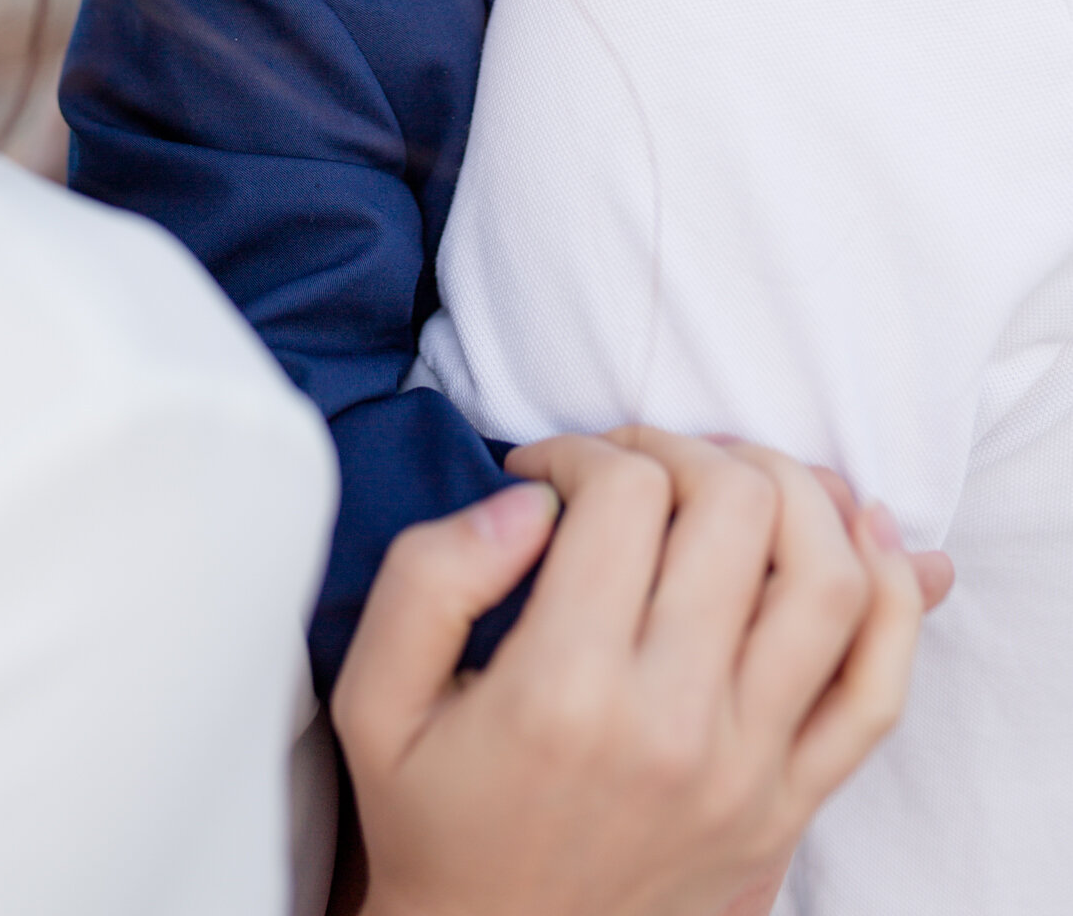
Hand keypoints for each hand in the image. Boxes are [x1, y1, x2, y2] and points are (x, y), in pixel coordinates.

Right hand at [333, 428, 923, 915]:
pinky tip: (864, 531)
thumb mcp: (373, 699)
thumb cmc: (432, 817)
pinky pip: (878, 687)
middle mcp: (672, 727)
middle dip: (684, 449)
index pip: (626, 494)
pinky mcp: (790, 805)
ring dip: (795, 492)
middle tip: (633, 469)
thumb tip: (530, 499)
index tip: (545, 474)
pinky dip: (894, 594)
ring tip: (733, 479)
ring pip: (828, 578)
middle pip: (738, 509)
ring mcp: (749, 772)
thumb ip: (427, 577)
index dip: (582, 450)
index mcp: (563, 692)